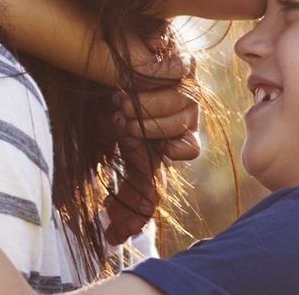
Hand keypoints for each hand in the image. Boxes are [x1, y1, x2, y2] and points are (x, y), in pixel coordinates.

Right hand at [102, 51, 199, 244]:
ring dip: (147, 102)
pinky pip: (179, 69)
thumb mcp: (124, 149)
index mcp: (176, 135)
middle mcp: (186, 111)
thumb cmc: (115, 109)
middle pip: (184, 124)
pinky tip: (135, 77)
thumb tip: (117, 240)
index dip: (168, 147)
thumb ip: (131, 186)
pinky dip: (154, 76)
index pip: (187, 149)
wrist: (111, 65)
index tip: (144, 143)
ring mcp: (186, 83)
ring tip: (122, 98)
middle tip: (121, 119)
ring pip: (184, 100)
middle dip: (149, 124)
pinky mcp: (183, 58)